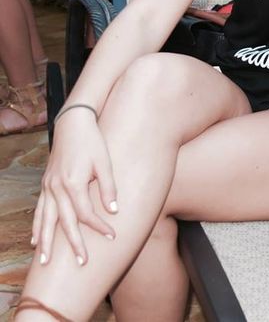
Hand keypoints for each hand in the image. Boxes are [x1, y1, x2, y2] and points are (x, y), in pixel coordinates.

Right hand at [32, 111, 117, 265]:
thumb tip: (114, 211)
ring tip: (44, 262)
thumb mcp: (105, 162)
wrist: (73, 124)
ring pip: (45, 220)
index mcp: (73, 183)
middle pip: (65, 222)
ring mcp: (48, 187)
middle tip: (82, 262)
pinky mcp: (46, 184)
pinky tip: (36, 240)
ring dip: (46, 242)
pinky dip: (37, 226)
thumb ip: (108, 187)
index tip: (112, 236)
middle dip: (73, 244)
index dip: (99, 227)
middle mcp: (57, 188)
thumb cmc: (92, 141)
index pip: (86, 214)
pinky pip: (40, 210)